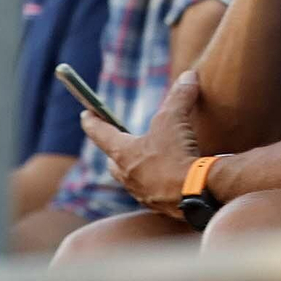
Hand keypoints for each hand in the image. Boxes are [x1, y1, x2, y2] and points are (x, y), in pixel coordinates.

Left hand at [81, 69, 201, 218]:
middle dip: (114, 150)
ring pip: (132, 178)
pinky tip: (170, 175)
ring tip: (150, 158)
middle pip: (114, 161)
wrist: (195, 194)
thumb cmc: (176, 156)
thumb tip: (188, 75)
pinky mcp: (160, 205)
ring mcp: (142, 193)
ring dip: (137, 166)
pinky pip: (153, 190)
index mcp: (124, 153)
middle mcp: (128, 175)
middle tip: (119, 140)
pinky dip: (158, 180)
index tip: (85, 114)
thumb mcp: (175, 119)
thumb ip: (179, 97)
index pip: (101, 134)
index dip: (92, 121)